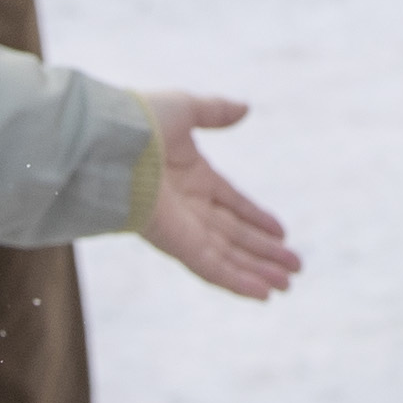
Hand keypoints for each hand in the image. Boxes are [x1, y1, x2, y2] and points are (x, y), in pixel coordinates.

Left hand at [136, 91, 297, 298]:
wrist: (107, 142)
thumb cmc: (138, 121)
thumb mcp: (185, 109)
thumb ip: (215, 111)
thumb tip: (246, 109)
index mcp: (191, 177)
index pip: (231, 204)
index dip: (257, 218)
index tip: (282, 232)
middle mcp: (188, 206)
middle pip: (233, 235)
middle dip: (264, 252)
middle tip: (295, 268)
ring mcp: (181, 227)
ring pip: (227, 256)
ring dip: (258, 271)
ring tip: (288, 284)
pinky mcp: (175, 243)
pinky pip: (211, 267)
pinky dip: (237, 281)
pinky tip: (263, 293)